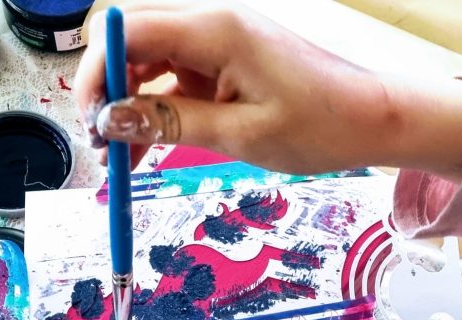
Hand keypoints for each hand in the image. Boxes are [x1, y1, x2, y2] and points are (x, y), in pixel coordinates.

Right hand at [74, 1, 461, 177]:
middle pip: (130, 37)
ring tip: (122, 154)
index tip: (92, 123)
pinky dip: (155, 106)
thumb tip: (111, 122)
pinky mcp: (222, 61)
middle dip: (107, 86)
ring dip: (128, 101)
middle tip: (102, 141)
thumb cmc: (318, 125)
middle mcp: (210, 24)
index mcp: (215, 30)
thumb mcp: (239, 134)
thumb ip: (170, 124)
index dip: (97, 72)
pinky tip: (149, 142)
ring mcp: (215, 41)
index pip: (128, 30)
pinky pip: (172, 76)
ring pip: (147, 59)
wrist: (370, 119)